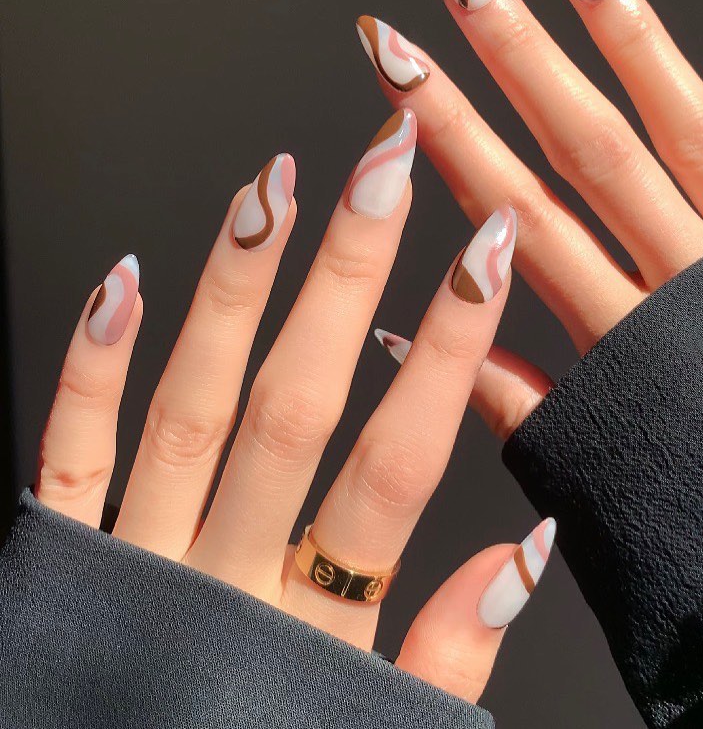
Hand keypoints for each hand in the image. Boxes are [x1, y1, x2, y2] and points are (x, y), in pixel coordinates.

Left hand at [33, 109, 551, 703]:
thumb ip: (451, 654)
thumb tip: (522, 554)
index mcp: (313, 628)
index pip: (398, 463)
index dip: (449, 351)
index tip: (486, 249)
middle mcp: (221, 580)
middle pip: (299, 405)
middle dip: (351, 274)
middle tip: (385, 165)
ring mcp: (133, 563)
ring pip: (195, 406)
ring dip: (239, 290)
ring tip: (274, 187)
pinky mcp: (63, 559)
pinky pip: (73, 456)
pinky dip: (92, 369)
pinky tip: (120, 282)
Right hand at [359, 0, 702, 436]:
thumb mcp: (604, 465)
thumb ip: (512, 402)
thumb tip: (411, 348)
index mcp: (627, 340)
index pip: (516, 214)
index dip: (449, 136)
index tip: (396, 63)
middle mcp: (691, 283)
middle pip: (588, 153)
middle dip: (512, 58)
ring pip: (689, 131)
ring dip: (629, 43)